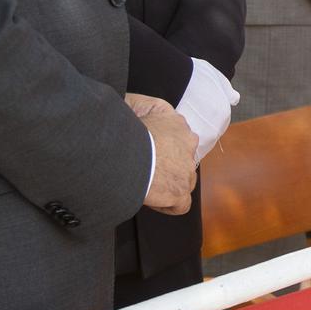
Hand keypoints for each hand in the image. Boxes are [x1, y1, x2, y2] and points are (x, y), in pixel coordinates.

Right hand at [127, 93, 197, 214]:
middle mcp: (188, 143)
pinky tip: (153, 200)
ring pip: (184, 179)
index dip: (162, 146)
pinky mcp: (180, 191)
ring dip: (169, 184)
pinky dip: (168, 205)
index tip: (147, 152)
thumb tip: (134, 108)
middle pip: (182, 157)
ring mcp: (186, 169)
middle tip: (146, 169)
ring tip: (149, 185)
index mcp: (177, 123)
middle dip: (167, 164)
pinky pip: (181, 204)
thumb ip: (138, 105)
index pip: (177, 136)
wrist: (122, 155)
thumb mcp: (130, 104)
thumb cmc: (124, 130)